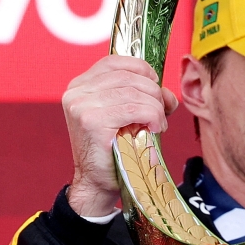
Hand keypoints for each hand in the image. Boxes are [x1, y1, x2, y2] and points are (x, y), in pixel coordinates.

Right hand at [62, 55, 178, 216]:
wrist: (98, 183)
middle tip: (163, 111)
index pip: (115, 61)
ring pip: (134, 92)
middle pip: (129, 76)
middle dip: (154, 92)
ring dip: (155, 107)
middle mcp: (77, 92)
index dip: (142, 69)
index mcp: (80, 85)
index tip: (155, 85)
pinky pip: (135, 109)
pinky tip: (154, 128)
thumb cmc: (114, 149)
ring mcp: (82, 106)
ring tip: (158, 124)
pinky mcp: (92, 121)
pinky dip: (152, 116)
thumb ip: (142, 95)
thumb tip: (167, 92)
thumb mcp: (125, 115)